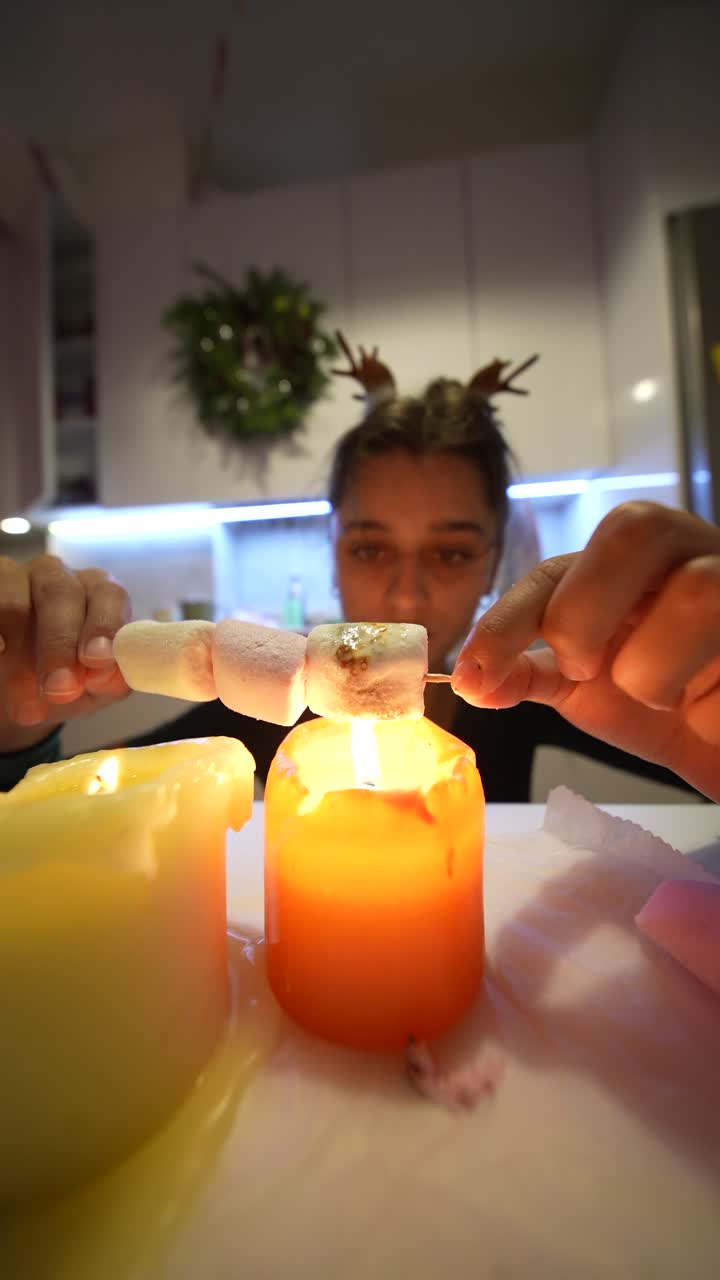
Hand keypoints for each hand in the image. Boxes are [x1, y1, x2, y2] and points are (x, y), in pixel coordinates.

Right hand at [0, 555, 130, 751]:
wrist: (19, 694)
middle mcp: (58, 576)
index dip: (104, 626)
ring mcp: (16, 578)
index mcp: (98, 593)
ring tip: (24, 704)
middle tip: (58, 690)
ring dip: (19, 657)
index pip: (108, 595)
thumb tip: (106, 674)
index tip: (96, 661)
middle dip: (59, 645)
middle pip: (61, 594)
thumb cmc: (66, 682)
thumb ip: (110, 679)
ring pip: (15, 605)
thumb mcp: (94, 688)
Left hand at [452, 503, 719, 800]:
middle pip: (633, 530)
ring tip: (666, 700)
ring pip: (697, 591)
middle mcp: (689, 552)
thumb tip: (470, 681)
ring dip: (655, 670)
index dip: (509, 619)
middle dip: (584, 614)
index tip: (473, 676)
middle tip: (582, 671)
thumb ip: (528, 672)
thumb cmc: (667, 702)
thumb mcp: (586, 686)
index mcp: (633, 559)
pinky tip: (709, 719)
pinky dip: (710, 714)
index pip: (561, 564)